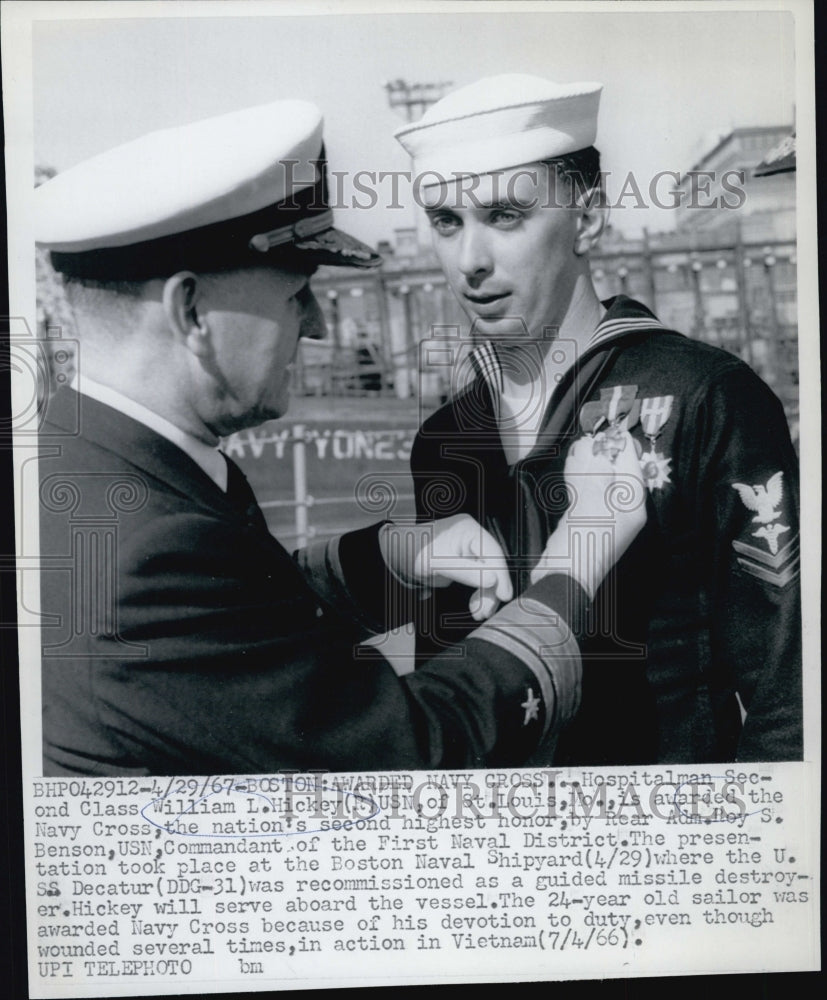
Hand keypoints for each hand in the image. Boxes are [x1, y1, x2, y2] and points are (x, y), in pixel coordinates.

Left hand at [380, 515, 512, 620]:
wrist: (395, 554)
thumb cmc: (413, 552)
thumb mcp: (437, 564)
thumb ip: (466, 572)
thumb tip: (493, 580)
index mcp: (468, 530)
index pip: (493, 553)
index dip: (501, 575)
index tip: (504, 595)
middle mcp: (473, 537)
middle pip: (493, 565)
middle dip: (491, 590)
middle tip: (484, 612)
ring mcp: (470, 550)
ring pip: (489, 575)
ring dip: (486, 595)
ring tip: (478, 613)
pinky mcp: (467, 563)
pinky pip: (480, 579)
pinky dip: (479, 593)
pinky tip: (475, 606)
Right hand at [530, 429, 647, 595]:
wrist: (562, 579)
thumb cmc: (583, 542)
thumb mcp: (591, 503)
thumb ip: (593, 473)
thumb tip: (594, 450)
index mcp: (632, 508)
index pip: (632, 470)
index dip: (623, 448)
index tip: (615, 429)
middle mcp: (622, 512)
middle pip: (616, 475)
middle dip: (603, 454)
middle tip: (591, 437)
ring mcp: (603, 518)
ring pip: (599, 483)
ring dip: (588, 465)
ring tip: (579, 449)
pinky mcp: (585, 523)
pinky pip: (586, 495)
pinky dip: (579, 480)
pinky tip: (572, 470)